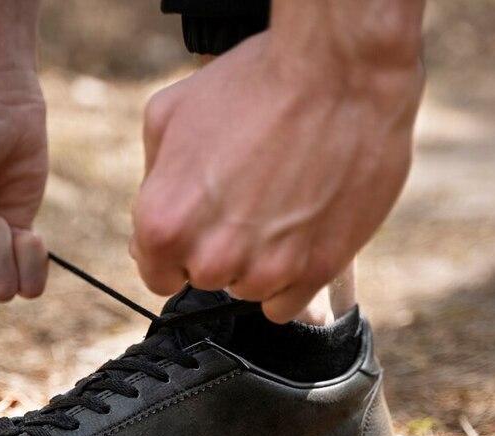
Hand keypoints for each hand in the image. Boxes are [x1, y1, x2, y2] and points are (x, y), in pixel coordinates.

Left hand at [131, 32, 422, 321]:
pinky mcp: (316, 271)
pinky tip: (301, 233)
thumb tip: (153, 216)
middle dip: (220, 246)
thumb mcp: (169, 114)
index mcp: (163, 223)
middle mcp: (210, 256)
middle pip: (204, 278)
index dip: (177, 246)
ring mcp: (266, 270)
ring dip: (259, 261)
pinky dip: (293, 276)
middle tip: (247, 199)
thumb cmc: (255, 83)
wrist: (342, 73)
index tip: (200, 223)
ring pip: (248, 290)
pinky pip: (287, 304)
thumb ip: (154, 179)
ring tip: (280, 207)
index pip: (156, 273)